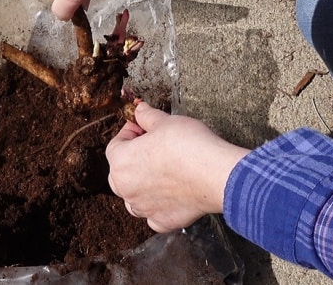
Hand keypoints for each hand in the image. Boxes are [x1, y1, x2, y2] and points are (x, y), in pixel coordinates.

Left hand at [106, 102, 249, 232]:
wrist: (216, 173)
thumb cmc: (189, 146)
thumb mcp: (165, 121)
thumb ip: (147, 116)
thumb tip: (140, 110)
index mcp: (120, 163)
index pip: (116, 145)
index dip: (131, 133)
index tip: (144, 128)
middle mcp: (126, 189)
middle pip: (121, 172)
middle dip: (134, 158)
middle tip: (154, 146)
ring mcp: (144, 207)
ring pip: (134, 196)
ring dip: (142, 184)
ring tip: (162, 170)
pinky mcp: (163, 221)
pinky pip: (153, 214)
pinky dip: (158, 205)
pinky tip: (170, 194)